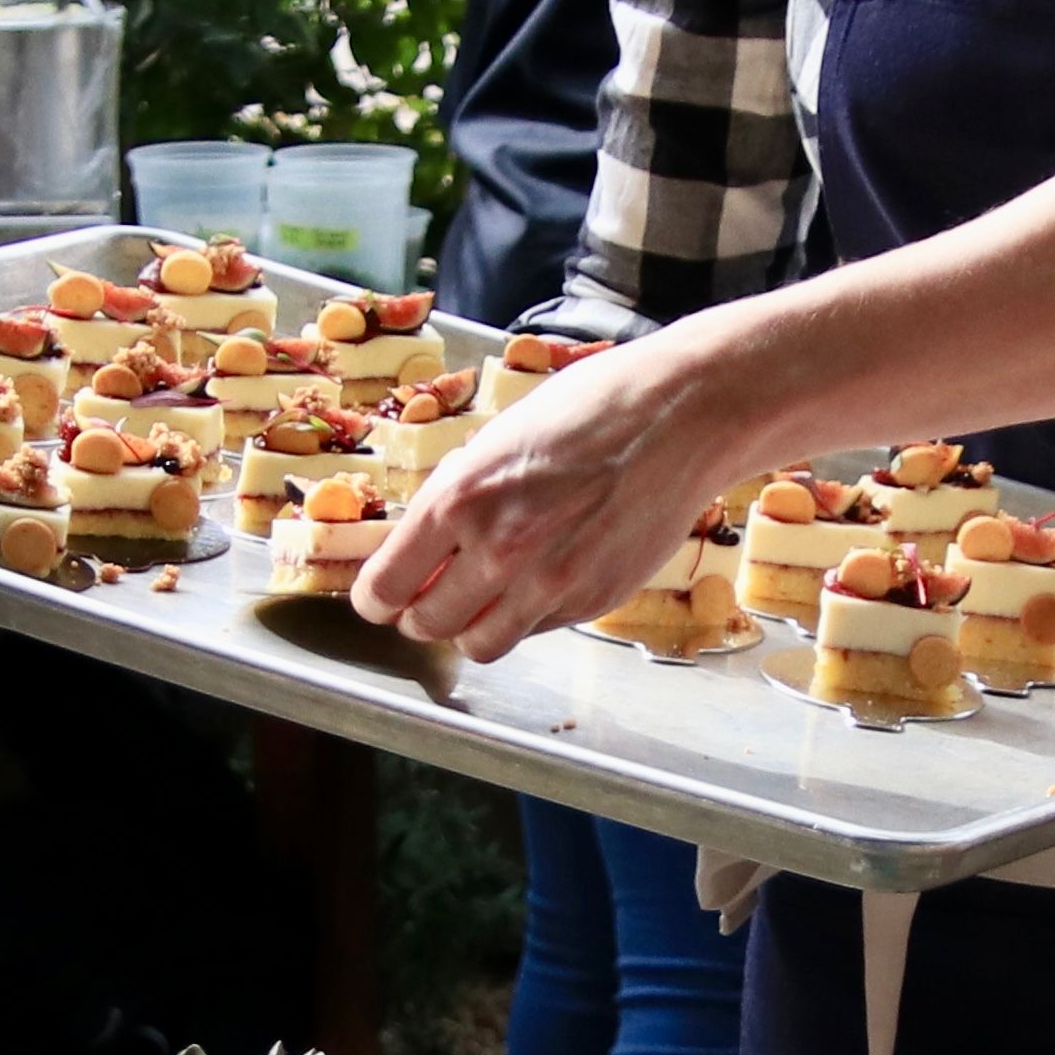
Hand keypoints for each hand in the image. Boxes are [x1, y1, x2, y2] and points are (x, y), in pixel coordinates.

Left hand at [355, 330, 732, 657]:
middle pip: (427, 625)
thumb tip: (423, 542)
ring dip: (467, 630)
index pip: (387, 585)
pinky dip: (524, 617)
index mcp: (460, 498)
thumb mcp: (496, 440)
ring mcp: (549, 583)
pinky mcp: (592, 600)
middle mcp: (499, 550)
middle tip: (427, 599)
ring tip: (477, 604)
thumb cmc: (590, 409)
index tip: (378, 599)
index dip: (375, 600)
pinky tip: (537, 580)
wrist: (678, 416)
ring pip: (479, 645)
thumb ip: (457, 497)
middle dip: (419, 616)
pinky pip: (536, 631)